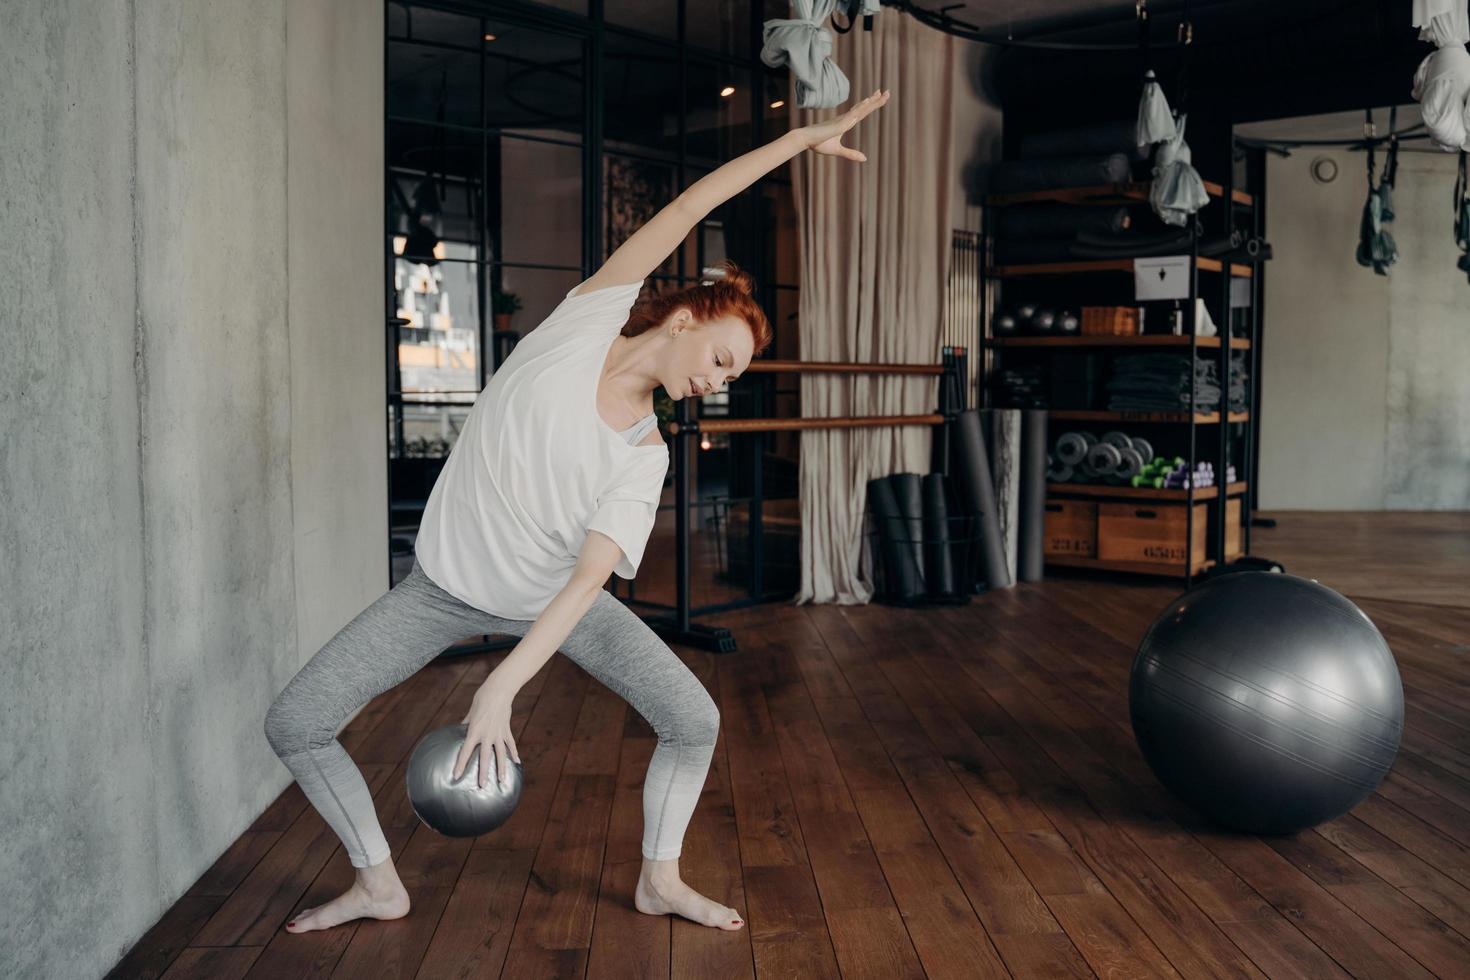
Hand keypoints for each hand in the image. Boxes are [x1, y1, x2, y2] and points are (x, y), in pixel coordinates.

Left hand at [453, 673, 520, 789]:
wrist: (499, 690)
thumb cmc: (482, 698)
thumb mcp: (471, 712)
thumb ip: (466, 723)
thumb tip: (460, 731)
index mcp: (475, 730)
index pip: (465, 750)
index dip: (461, 764)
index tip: (456, 776)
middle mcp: (487, 735)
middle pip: (485, 757)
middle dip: (483, 772)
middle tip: (482, 786)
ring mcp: (499, 733)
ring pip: (500, 754)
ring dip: (501, 768)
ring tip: (501, 781)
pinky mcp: (507, 730)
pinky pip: (510, 744)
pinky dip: (514, 753)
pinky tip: (516, 763)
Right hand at [800, 88, 890, 161]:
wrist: (805, 140)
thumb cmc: (818, 143)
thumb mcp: (838, 150)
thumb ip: (851, 154)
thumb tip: (865, 158)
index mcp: (846, 123)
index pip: (862, 112)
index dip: (871, 104)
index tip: (880, 97)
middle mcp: (845, 119)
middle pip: (864, 108)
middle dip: (876, 100)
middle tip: (888, 92)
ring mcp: (842, 120)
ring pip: (859, 109)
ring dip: (870, 102)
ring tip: (880, 94)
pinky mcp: (837, 124)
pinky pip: (850, 116)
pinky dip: (859, 110)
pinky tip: (866, 103)